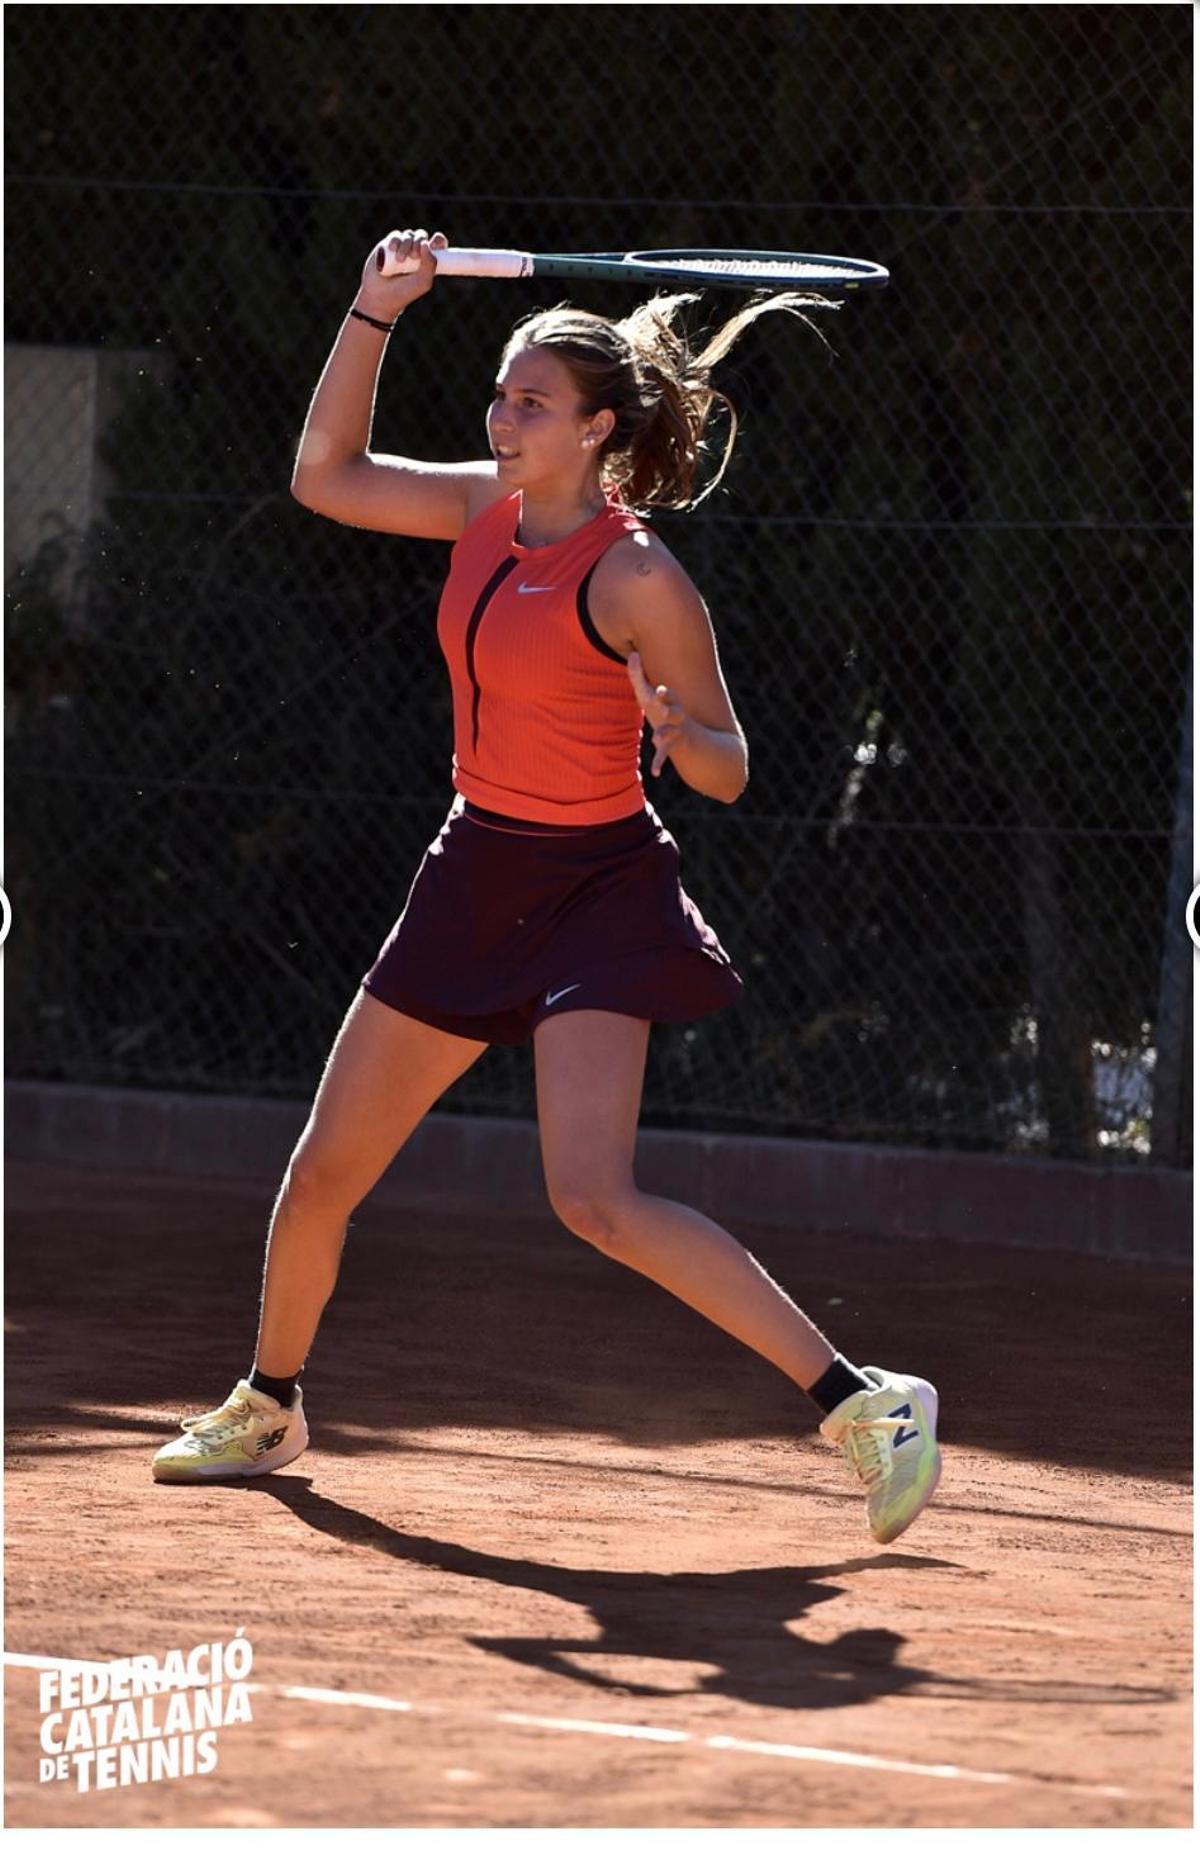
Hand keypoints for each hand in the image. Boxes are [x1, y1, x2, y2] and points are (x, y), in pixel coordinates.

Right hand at [356, 228, 447, 319]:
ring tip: (400, 260)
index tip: (436, 243)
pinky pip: (396, 235)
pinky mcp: (388, 245)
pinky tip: (392, 249)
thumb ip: (430, 264)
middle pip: (422, 236)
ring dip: (406, 244)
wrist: (380, 295)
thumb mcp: (422, 282)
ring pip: (409, 235)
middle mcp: (415, 253)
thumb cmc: (403, 292)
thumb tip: (426, 243)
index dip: (439, 240)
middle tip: (413, 257)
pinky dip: (396, 240)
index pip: (437, 245)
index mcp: (427, 261)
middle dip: (419, 242)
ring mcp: (401, 248)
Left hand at [627, 650, 690, 777]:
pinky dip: (659, 763)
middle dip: (668, 707)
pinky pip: (665, 754)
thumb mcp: (649, 696)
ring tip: (656, 738)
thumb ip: (638, 675)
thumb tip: (632, 652)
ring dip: (664, 734)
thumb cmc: (664, 712)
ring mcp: (677, 731)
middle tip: (662, 703)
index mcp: (669, 702)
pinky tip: (655, 772)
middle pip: (674, 710)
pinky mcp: (674, 746)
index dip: (665, 694)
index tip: (660, 691)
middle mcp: (676, 715)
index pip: (668, 696)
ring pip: (670, 731)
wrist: (692, 737)